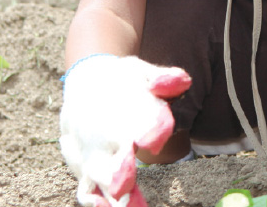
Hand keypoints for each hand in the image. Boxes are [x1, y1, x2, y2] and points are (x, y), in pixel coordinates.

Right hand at [59, 54, 190, 206]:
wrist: (84, 84)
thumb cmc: (123, 81)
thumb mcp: (141, 72)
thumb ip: (163, 79)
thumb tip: (183, 81)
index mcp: (123, 108)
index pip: (137, 118)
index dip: (148, 128)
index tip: (155, 140)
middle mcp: (104, 133)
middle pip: (111, 152)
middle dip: (120, 171)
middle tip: (128, 184)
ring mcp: (91, 152)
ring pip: (97, 177)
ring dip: (111, 194)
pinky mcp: (83, 167)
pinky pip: (86, 189)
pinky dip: (94, 201)